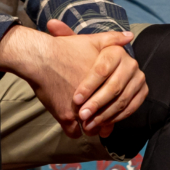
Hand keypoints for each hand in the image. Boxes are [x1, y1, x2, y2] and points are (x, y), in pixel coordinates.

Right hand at [0, 22, 144, 138]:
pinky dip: (74, 130)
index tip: (110, 105)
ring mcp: (81, 109)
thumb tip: (129, 36)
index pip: (120, 99)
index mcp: (108, 82)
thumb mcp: (92, 41)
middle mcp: (97, 97)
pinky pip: (74, 133)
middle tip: (99, 117)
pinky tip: (72, 124)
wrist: (39, 57)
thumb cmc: (65, 49)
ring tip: (87, 122)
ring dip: (90, 126)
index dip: (115, 104)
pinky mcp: (65, 117)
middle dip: (104, 118)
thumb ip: (113, 40)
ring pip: (92, 128)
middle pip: (107, 115)